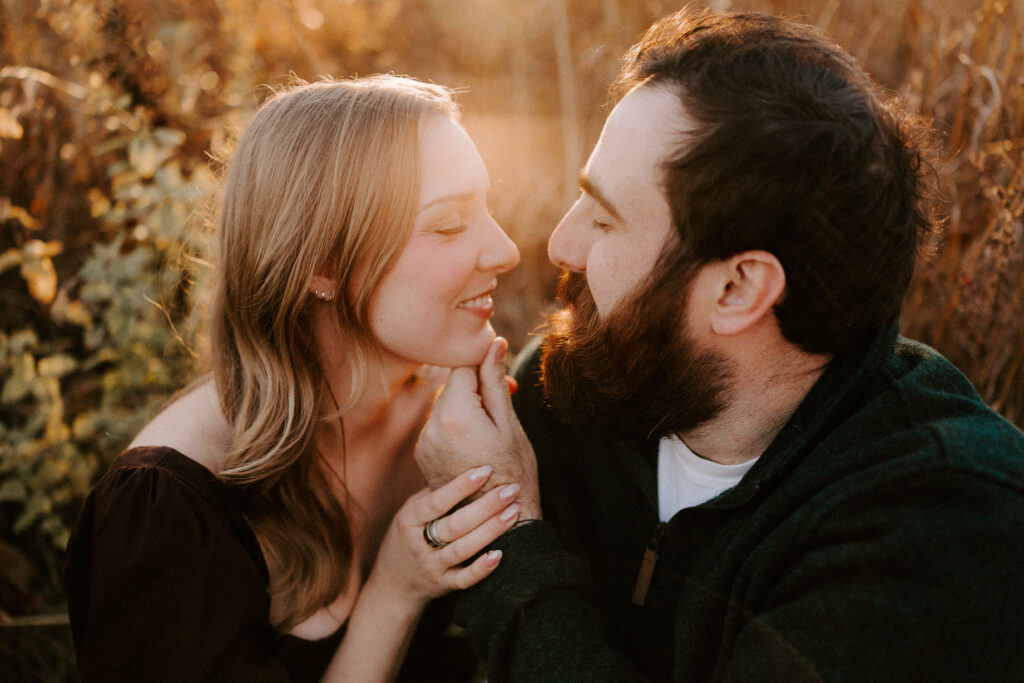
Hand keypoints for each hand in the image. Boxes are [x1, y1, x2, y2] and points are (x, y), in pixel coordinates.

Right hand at [366, 465, 519, 606]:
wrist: (392, 584)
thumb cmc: (408, 535)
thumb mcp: (411, 511)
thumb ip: (433, 492)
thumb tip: (463, 458)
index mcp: (410, 519)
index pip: (437, 501)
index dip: (461, 486)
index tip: (486, 469)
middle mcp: (418, 543)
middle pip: (455, 524)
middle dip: (486, 506)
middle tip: (511, 489)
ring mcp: (431, 566)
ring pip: (463, 549)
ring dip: (491, 531)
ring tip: (514, 511)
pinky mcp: (443, 585)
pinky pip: (464, 579)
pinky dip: (482, 569)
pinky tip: (501, 554)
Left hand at [415, 337, 540, 517]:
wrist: (501, 523)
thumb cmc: (514, 471)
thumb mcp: (509, 423)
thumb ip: (495, 381)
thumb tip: (492, 343)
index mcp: (455, 414)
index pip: (461, 366)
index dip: (482, 361)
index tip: (500, 368)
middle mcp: (432, 426)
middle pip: (451, 385)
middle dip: (476, 384)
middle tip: (505, 395)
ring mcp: (424, 442)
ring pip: (445, 404)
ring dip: (466, 404)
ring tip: (492, 425)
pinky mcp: (422, 454)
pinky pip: (439, 425)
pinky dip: (456, 423)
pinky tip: (476, 442)